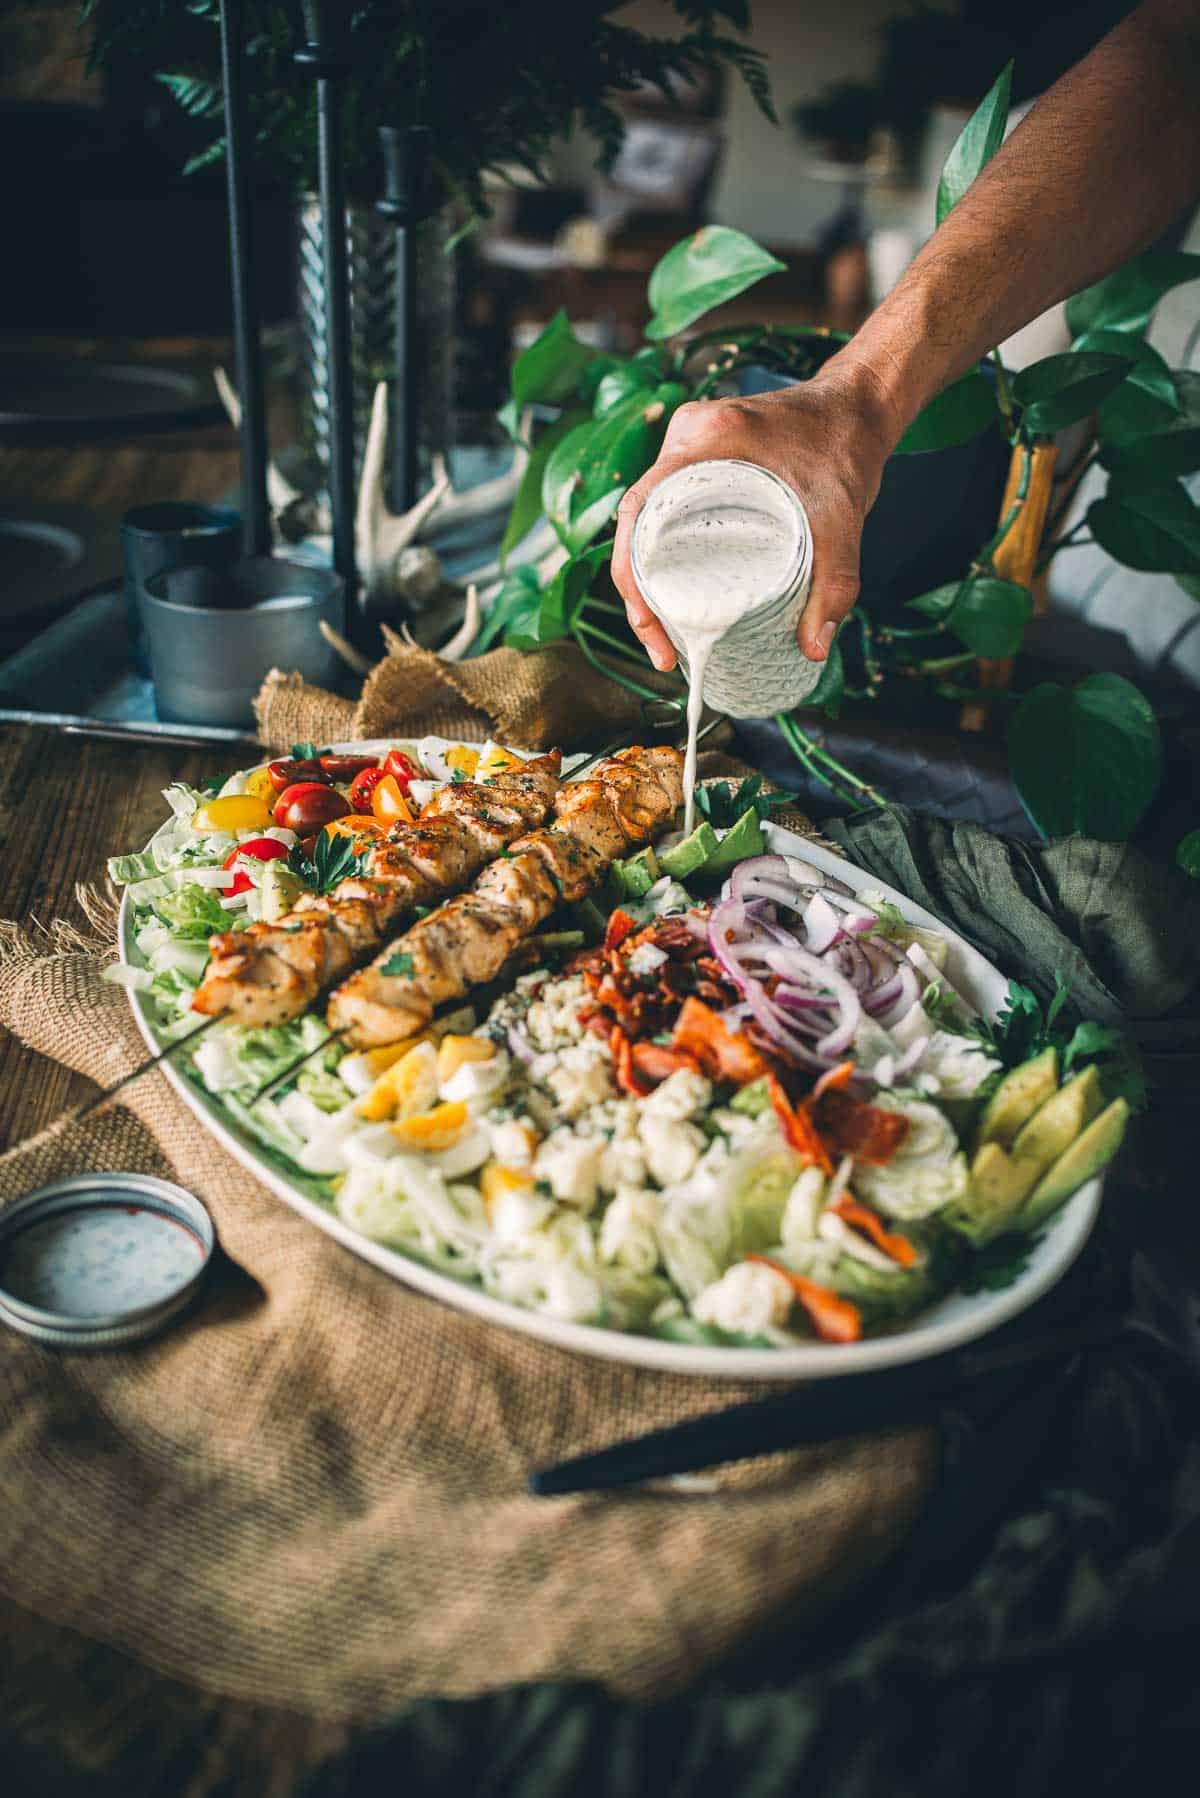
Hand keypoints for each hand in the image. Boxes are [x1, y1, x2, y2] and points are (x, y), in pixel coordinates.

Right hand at [610, 356, 898, 668]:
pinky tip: (679, 596)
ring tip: (669, 634)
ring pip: (648, 519)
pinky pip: (668, 510)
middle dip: (640, 592)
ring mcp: (689, 445)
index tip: (650, 625)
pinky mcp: (700, 458)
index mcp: (708, 438)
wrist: (858, 407)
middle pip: (637, 522)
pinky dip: (666, 554)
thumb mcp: (842, 519)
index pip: (640, 510)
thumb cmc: (847, 449)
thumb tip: (815, 648)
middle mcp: (688, 436)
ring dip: (649, 576)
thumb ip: (835, 582)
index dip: (632, 575)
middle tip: (664, 648)